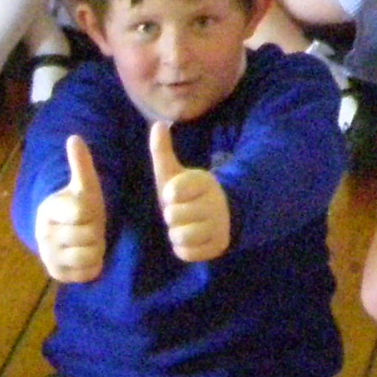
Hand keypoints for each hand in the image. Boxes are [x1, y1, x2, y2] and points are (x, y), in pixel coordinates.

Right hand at [35, 136, 107, 283]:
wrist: (66, 233)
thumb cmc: (79, 206)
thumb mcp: (84, 185)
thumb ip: (80, 164)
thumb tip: (74, 138)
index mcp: (49, 209)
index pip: (82, 212)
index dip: (93, 211)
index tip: (86, 209)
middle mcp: (43, 234)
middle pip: (90, 235)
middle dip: (97, 230)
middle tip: (90, 227)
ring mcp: (48, 256)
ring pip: (91, 255)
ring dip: (97, 248)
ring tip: (90, 240)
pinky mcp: (57, 274)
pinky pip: (89, 272)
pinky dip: (95, 265)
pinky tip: (87, 255)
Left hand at [149, 120, 231, 263]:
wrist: (219, 215)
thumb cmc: (188, 193)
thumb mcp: (175, 173)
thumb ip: (163, 151)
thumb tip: (158, 124)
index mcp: (204, 181)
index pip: (174, 191)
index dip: (170, 194)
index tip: (177, 193)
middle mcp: (215, 203)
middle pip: (173, 216)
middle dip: (173, 216)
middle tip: (182, 211)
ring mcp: (219, 226)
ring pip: (180, 236)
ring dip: (177, 233)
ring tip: (186, 225)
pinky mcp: (218, 246)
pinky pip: (186, 253)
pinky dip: (185, 248)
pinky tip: (192, 238)